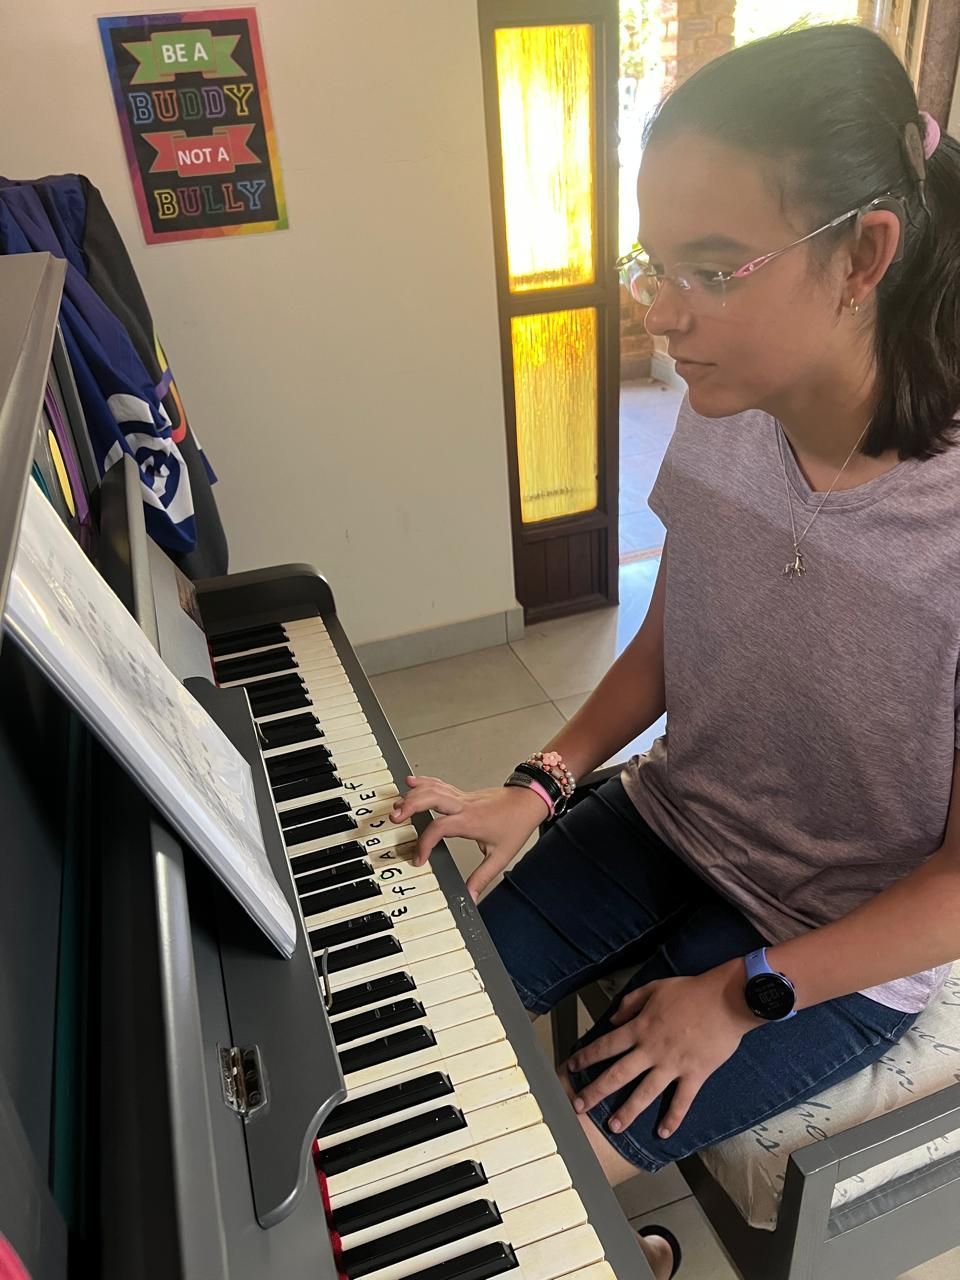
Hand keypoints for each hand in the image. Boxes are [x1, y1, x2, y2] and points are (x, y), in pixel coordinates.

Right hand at [389, 775, 547, 900]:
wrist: (529, 801)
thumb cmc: (516, 823)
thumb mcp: (501, 856)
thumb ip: (482, 878)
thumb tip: (470, 898)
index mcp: (470, 821)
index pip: (440, 827)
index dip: (426, 843)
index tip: (419, 858)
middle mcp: (463, 806)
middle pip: (431, 798)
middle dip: (411, 806)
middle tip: (396, 818)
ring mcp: (462, 797)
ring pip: (433, 789)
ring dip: (413, 795)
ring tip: (398, 805)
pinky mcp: (462, 794)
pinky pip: (439, 785)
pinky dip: (424, 783)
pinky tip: (412, 783)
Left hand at [567, 963, 761, 1138]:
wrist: (726, 1000)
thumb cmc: (690, 991)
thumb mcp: (655, 988)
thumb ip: (630, 1003)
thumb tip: (612, 1020)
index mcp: (640, 1027)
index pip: (606, 1045)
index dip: (586, 1056)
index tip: (570, 1067)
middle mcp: (651, 1049)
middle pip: (618, 1074)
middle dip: (595, 1091)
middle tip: (579, 1107)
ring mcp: (673, 1065)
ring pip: (645, 1093)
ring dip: (628, 1111)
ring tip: (613, 1127)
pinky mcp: (695, 1074)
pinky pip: (682, 1101)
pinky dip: (673, 1118)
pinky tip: (663, 1133)